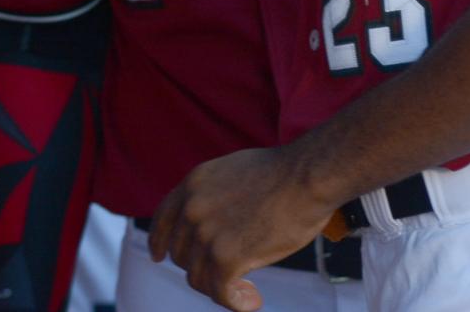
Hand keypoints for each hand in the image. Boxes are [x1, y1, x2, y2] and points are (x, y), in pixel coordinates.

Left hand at [149, 147, 336, 311]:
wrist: (310, 175)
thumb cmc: (289, 172)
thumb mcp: (237, 170)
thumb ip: (216, 193)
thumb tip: (216, 219)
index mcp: (194, 184)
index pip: (162, 220)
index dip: (159, 242)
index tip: (159, 256)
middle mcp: (193, 209)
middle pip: (183, 254)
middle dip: (203, 266)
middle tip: (230, 272)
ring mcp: (207, 235)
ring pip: (199, 278)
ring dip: (222, 288)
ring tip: (248, 292)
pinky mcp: (226, 258)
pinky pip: (220, 292)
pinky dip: (236, 302)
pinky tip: (253, 302)